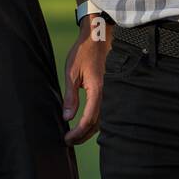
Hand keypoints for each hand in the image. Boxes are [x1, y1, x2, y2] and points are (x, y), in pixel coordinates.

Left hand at [62, 16, 110, 145]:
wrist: (99, 37)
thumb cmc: (84, 53)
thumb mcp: (72, 73)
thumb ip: (71, 96)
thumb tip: (67, 117)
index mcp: (98, 90)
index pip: (88, 120)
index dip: (77, 132)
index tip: (66, 139)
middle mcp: (109, 94)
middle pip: (97, 124)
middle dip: (83, 136)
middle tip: (69, 141)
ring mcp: (112, 93)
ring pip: (103, 120)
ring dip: (90, 131)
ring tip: (76, 136)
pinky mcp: (112, 91)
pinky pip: (106, 112)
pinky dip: (96, 122)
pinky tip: (87, 124)